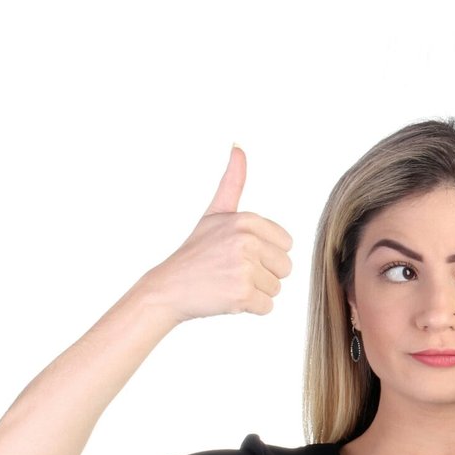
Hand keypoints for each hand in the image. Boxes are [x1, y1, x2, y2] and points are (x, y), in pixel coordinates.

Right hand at [133, 145, 294, 320]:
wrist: (168, 287)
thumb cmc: (195, 252)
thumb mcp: (215, 214)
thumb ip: (232, 182)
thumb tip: (238, 146)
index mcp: (246, 220)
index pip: (286, 245)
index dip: (265, 254)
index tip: (238, 254)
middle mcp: (247, 241)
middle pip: (285, 267)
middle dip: (263, 274)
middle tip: (233, 271)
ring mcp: (244, 268)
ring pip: (276, 288)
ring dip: (256, 292)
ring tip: (228, 283)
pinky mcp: (242, 294)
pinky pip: (267, 307)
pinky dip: (250, 308)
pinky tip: (228, 298)